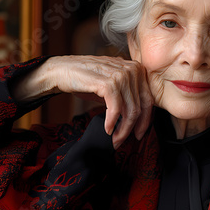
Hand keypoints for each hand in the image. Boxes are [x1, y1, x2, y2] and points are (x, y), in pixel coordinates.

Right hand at [11, 55, 152, 147]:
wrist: (61, 71)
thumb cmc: (86, 79)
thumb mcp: (112, 86)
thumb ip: (126, 97)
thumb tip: (138, 120)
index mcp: (136, 69)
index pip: (148, 99)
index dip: (145, 120)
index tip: (139, 134)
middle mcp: (132, 69)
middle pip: (140, 107)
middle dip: (132, 128)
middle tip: (122, 141)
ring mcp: (121, 75)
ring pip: (130, 110)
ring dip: (122, 130)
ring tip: (114, 139)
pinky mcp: (108, 83)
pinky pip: (116, 109)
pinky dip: (112, 122)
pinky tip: (107, 129)